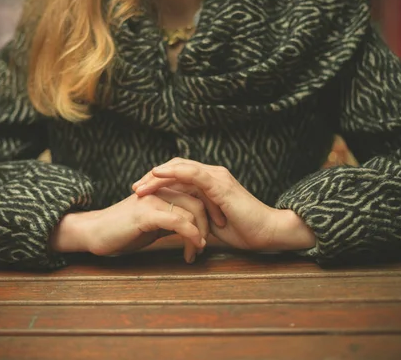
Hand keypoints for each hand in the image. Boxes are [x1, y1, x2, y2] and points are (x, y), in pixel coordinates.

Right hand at [50, 188, 207, 262]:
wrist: (94, 233)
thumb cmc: (123, 231)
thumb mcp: (153, 225)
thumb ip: (172, 222)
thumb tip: (192, 230)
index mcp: (163, 190)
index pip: (196, 192)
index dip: (210, 209)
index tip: (218, 228)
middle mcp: (160, 190)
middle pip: (199, 198)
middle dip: (210, 221)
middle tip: (210, 241)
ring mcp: (154, 200)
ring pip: (191, 209)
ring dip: (201, 232)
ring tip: (199, 250)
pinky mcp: (147, 213)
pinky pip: (178, 221)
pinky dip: (191, 235)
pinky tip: (194, 247)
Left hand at [133, 158, 316, 250]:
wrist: (266, 233)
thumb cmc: (241, 230)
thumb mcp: (209, 222)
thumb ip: (193, 216)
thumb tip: (175, 222)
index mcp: (209, 183)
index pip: (178, 175)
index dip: (158, 181)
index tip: (140, 191)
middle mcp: (212, 175)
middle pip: (175, 168)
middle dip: (152, 177)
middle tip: (135, 188)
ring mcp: (216, 177)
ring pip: (181, 168)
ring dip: (157, 176)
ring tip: (140, 185)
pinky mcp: (220, 184)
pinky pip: (193, 173)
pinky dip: (174, 171)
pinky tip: (158, 174)